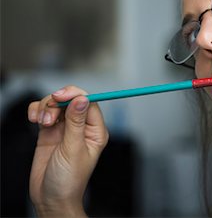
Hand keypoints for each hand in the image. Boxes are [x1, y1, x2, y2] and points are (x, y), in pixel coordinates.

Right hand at [28, 86, 108, 216]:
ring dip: (45, 108)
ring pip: (55, 104)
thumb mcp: (73, 149)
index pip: (89, 103)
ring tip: (42, 123)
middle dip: (57, 101)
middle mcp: (81, 127)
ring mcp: (65, 128)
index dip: (75, 95)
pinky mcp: (49, 131)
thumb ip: (76, 123)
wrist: (50, 198)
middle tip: (49, 114)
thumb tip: (82, 99)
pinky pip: (43, 112)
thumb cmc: (69, 180)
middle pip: (71, 99)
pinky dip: (37, 111)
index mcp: (95, 131)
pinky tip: (35, 121)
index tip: (61, 95)